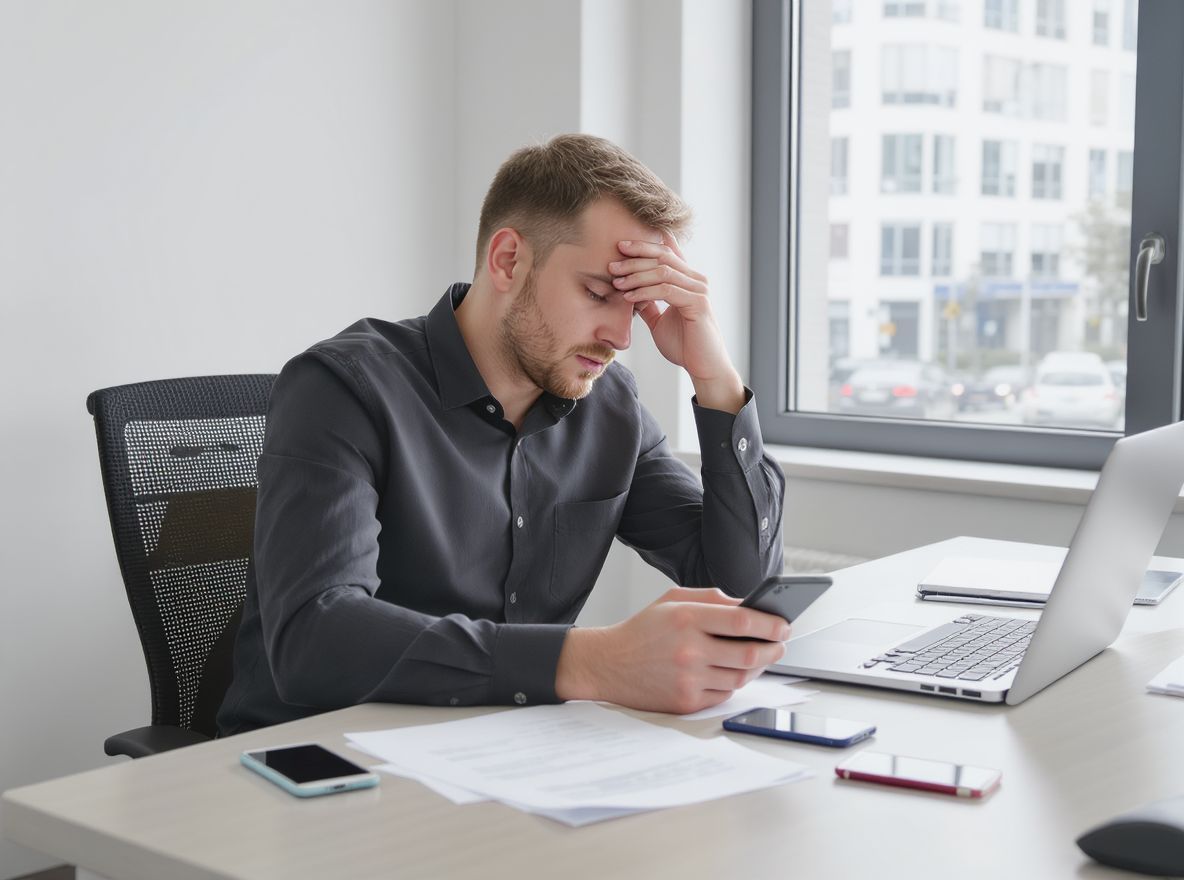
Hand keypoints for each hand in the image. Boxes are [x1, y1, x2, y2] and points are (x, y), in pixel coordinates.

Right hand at [555, 587, 790, 714]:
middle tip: (781, 643)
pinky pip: (724, 694)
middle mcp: (689, 651)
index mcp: (686, 619)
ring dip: (758, 667)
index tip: (784, 624)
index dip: (771, 624)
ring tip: (761, 656)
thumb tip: (750, 606)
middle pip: (749, 654)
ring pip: (741, 677)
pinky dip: (734, 683)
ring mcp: (688, 680)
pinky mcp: (686, 702)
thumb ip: (712, 599)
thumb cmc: (643, 630)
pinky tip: (733, 671)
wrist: (608, 664)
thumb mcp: (673, 599)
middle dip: (774, 648)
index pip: (742, 621)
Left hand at [609, 237, 744, 412]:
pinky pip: (666, 290)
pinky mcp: (698, 303)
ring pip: (663, 271)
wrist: (703, 367)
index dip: (643, 246)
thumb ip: (649, 305)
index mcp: (688, 280)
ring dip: (636, 275)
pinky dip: (645, 291)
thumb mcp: (659, 321)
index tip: (619, 247)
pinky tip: (630, 297)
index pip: (666, 252)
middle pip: (663, 256)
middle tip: (612, 266)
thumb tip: (632, 294)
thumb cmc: (685, 346)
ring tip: (617, 282)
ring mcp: (699, 290)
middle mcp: (696, 280)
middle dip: (635, 258)